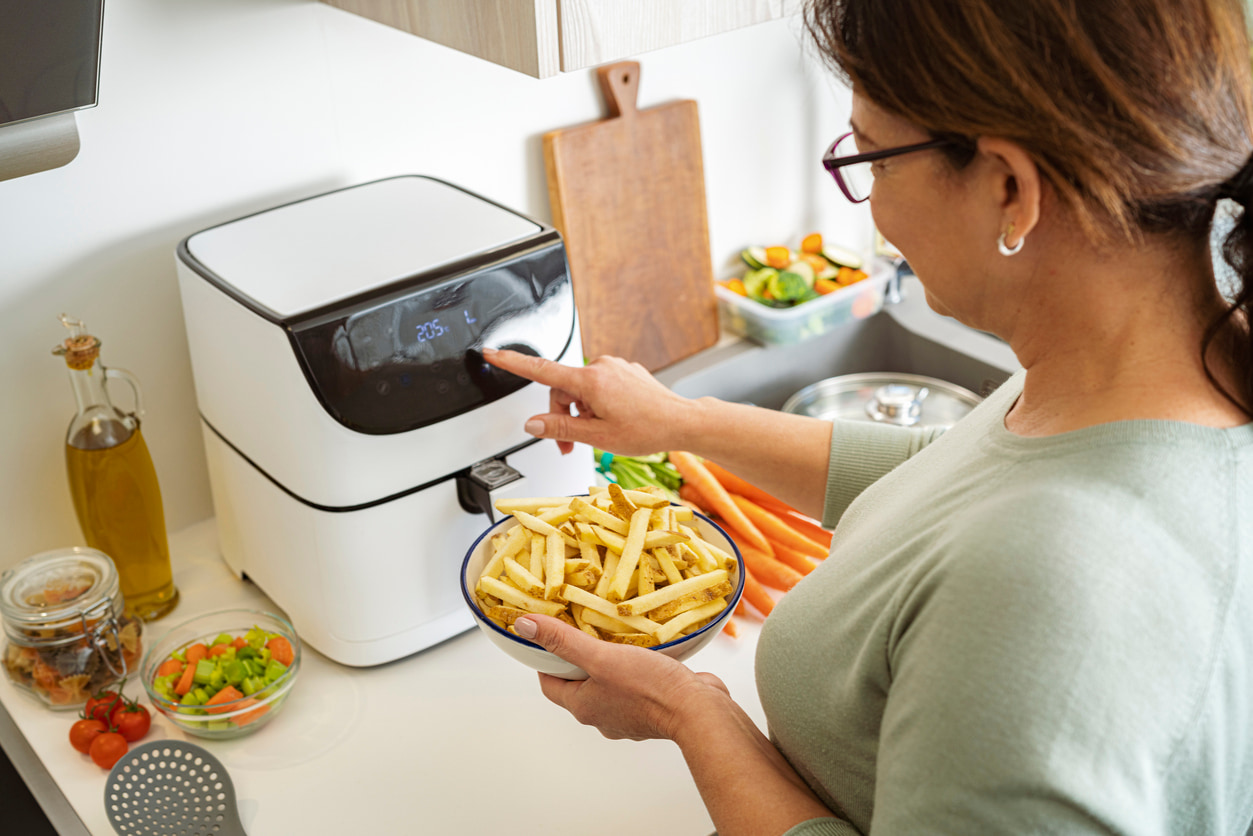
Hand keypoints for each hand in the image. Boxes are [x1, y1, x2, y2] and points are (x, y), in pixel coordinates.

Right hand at [483, 348, 695, 455]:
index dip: (512, 363)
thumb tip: (533, 424)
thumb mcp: (598, 436)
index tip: (492, 353)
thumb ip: (561, 429)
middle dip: (563, 415)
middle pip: (562, 389)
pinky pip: (598, 385)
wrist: (681, 421)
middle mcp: (601, 367)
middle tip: (570, 444)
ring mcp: (614, 367)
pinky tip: (613, 420)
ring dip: (581, 412)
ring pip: (580, 389)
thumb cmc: (647, 429)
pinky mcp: (624, 371)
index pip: (541, 370)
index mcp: (590, 381)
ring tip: (598, 434)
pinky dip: (596, 403)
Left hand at [515, 614, 729, 741]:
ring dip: (610, 664)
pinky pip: (637, 687)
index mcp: (584, 707)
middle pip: (580, 685)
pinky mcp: (653, 710)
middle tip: (585, 630)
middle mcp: (603, 715)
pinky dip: (636, 670)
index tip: (551, 638)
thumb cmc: (649, 687)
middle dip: (580, 659)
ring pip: (610, 685)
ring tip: (616, 637)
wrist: (699, 712)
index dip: (547, 661)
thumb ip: (564, 641)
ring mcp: (630, 715)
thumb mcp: (601, 657)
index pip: (551, 685)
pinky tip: (646, 653)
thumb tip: (524, 626)